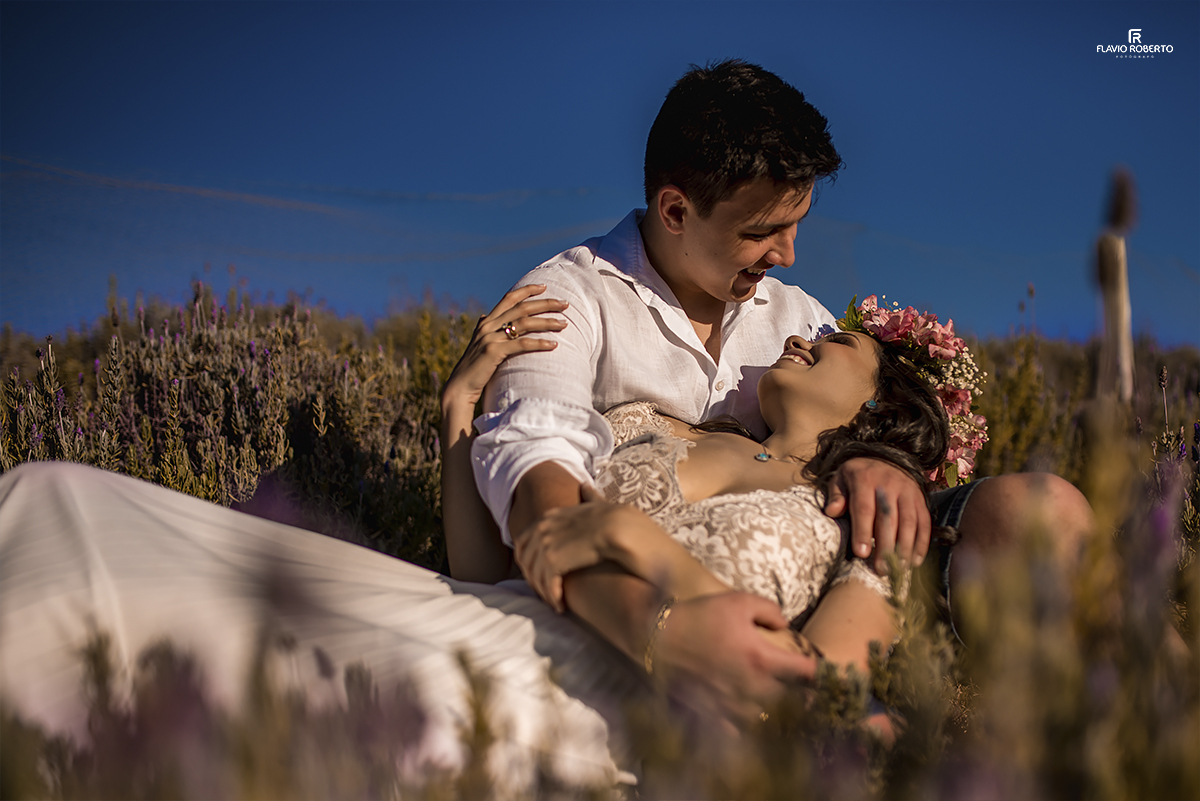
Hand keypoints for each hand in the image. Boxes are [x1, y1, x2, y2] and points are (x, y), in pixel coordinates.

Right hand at [440, 284, 567, 417]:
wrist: (459, 387)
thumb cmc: (474, 368)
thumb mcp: (478, 343)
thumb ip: (485, 329)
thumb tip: (485, 315)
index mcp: (486, 322)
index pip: (509, 298)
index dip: (527, 290)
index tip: (544, 287)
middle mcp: (488, 326)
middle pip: (522, 308)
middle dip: (545, 303)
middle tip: (565, 304)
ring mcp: (490, 338)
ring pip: (524, 323)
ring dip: (547, 322)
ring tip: (564, 324)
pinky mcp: (493, 352)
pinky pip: (521, 344)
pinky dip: (539, 343)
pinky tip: (553, 345)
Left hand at [515, 485, 632, 611]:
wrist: (625, 528)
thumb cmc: (619, 519)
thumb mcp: (599, 505)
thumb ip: (590, 498)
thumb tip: (585, 486)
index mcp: (551, 516)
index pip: (525, 541)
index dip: (531, 562)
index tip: (543, 576)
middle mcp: (543, 527)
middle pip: (525, 560)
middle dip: (535, 580)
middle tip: (549, 595)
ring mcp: (546, 542)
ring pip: (535, 575)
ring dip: (545, 593)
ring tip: (557, 604)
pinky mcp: (553, 559)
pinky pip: (546, 583)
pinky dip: (553, 597)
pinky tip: (562, 605)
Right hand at [653, 592, 818, 724]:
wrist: (657, 638)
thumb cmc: (700, 616)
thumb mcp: (738, 601)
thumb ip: (770, 611)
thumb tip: (785, 627)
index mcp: (762, 659)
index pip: (806, 674)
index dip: (819, 673)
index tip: (824, 672)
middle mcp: (752, 688)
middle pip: (789, 698)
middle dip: (796, 691)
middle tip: (797, 683)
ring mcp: (733, 706)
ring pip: (766, 716)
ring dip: (773, 708)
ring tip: (773, 698)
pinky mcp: (714, 715)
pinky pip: (739, 729)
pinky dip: (746, 723)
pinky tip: (745, 712)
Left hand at [824, 457, 930, 572]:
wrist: (886, 458)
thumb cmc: (858, 476)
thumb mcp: (841, 478)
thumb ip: (836, 495)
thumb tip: (832, 511)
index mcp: (865, 479)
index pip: (864, 508)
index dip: (863, 531)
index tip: (862, 554)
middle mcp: (889, 484)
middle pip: (889, 518)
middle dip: (885, 546)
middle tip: (881, 570)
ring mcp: (908, 492)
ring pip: (909, 522)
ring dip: (905, 548)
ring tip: (898, 569)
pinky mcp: (921, 499)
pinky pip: (924, 522)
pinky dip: (921, 543)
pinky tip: (915, 561)